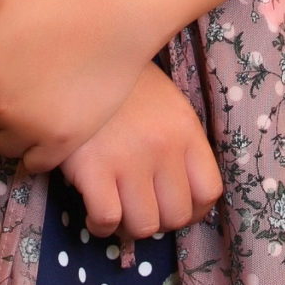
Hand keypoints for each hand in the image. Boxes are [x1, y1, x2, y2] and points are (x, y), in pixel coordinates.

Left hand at [0, 0, 153, 170]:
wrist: (117, 13)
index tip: (0, 67)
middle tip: (24, 79)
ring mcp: (28, 127)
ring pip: (2, 144)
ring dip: (13, 129)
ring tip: (38, 101)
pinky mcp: (60, 142)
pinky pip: (32, 164)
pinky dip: (35, 150)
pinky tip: (48, 126)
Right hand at [60, 65, 222, 243]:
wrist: (75, 56)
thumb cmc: (121, 86)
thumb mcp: (165, 104)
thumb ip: (178, 145)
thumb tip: (177, 192)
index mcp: (185, 131)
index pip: (208, 193)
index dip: (192, 211)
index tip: (172, 208)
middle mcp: (163, 147)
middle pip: (176, 216)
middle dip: (158, 220)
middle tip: (138, 209)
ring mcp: (128, 159)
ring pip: (143, 225)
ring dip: (129, 228)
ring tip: (116, 211)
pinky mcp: (92, 168)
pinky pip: (107, 219)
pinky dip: (100, 226)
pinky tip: (93, 213)